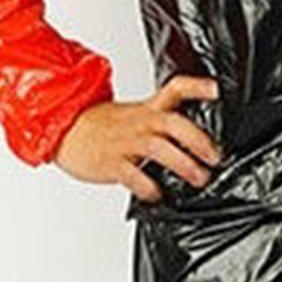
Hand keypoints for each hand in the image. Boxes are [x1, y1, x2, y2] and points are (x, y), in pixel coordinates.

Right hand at [55, 75, 222, 202]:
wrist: (64, 130)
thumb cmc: (103, 128)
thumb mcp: (135, 115)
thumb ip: (163, 122)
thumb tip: (198, 142)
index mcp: (148, 109)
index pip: (175, 89)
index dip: (197, 87)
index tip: (217, 90)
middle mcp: (140, 123)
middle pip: (173, 123)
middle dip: (198, 140)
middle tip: (215, 157)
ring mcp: (126, 142)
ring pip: (158, 148)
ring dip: (183, 164)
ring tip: (199, 178)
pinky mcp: (111, 162)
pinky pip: (131, 174)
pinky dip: (147, 186)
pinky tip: (158, 194)